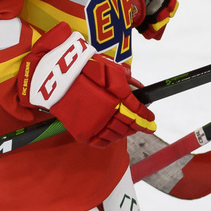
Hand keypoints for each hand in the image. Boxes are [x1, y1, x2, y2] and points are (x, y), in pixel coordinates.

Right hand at [18, 23, 155, 147]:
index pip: (138, 112)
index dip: (147, 119)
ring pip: (117, 135)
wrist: (59, 78)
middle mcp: (108, 113)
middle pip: (129, 125)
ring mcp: (95, 124)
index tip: (152, 121)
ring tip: (129, 129)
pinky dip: (110, 140)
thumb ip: (128, 80)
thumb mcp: (112, 68)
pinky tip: (113, 136)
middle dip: (138, 126)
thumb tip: (140, 87)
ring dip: (125, 133)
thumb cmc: (87, 69)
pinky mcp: (83, 132)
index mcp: (117, 97)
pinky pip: (101, 142)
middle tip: (143, 126)